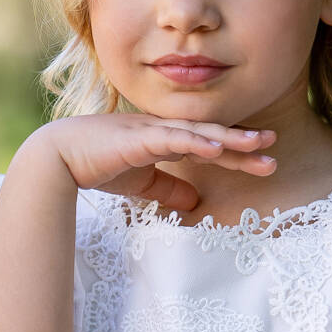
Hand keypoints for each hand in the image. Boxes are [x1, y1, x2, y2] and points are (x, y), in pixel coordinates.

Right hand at [39, 113, 277, 212]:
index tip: (265, 158)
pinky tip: (217, 147)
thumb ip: (169, 190)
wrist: (58, 157)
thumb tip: (195, 202)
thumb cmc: (98, 165)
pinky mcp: (139, 138)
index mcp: (167, 138)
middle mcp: (165, 129)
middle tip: (274, 146)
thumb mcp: (143, 184)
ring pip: (200, 133)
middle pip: (213, 135)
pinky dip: (196, 142)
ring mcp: (153, 130)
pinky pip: (173, 138)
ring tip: (257, 143)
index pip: (210, 145)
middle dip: (244, 142)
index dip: (238, 152)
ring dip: (230, 138)